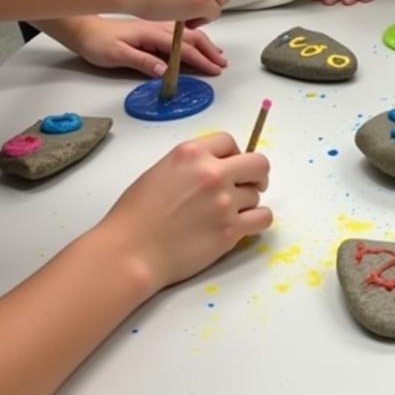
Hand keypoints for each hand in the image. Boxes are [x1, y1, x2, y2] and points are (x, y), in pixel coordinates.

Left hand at [58, 17, 226, 77]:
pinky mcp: (154, 26)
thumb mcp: (116, 55)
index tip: (214, 70)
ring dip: (206, 44)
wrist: (83, 26)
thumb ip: (141, 62)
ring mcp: (157, 25)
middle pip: (192, 38)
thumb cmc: (97, 42)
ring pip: (189, 33)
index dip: (201, 60)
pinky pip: (181, 31)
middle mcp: (159, 27)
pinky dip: (196, 37)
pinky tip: (199, 41)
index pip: (183, 48)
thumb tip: (165, 71)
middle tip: (222, 64)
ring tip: (218, 54)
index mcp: (152, 34)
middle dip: (209, 51)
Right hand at [100, 133, 272, 291]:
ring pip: (257, 195)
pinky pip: (263, 218)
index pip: (229, 141)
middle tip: (248, 185)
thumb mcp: (160, 171)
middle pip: (258, 163)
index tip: (230, 167)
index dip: (232, 154)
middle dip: (255, 174)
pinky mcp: (231, 230)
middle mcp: (212, 173)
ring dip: (247, 203)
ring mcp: (224, 201)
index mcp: (191, 154)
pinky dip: (257, 221)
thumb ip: (192, 165)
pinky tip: (244, 225)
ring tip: (225, 214)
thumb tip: (217, 168)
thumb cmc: (135, 215)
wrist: (130, 252)